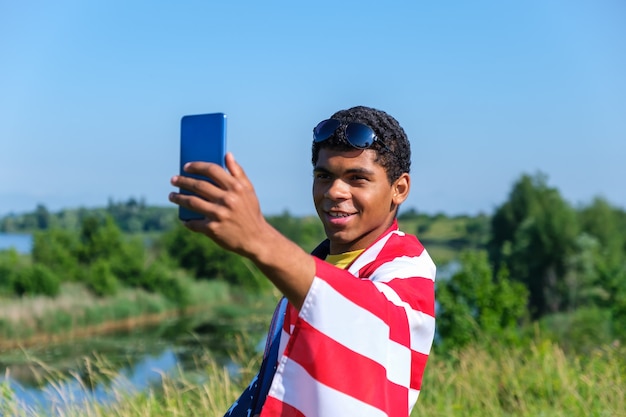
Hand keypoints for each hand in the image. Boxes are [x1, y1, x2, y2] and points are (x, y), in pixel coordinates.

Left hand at [169, 152, 315, 308]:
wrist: (256, 239)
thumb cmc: (251, 212)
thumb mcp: (249, 191)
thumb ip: (238, 172)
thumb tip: (227, 154)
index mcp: (236, 188)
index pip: (212, 170)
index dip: (197, 166)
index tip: (186, 167)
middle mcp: (227, 200)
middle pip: (199, 185)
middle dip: (183, 181)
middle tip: (174, 180)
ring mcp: (219, 215)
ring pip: (192, 202)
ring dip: (179, 198)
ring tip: (172, 196)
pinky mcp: (213, 229)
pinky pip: (194, 223)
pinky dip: (187, 220)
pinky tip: (183, 218)